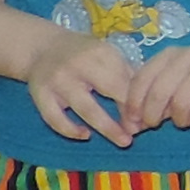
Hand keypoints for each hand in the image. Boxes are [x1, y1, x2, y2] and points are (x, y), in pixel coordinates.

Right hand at [21, 37, 142, 145]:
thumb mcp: (105, 55)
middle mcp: (77, 65)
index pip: (123, 80)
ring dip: (107, 128)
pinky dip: (70, 130)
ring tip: (123, 141)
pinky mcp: (39, 95)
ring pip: (85, 109)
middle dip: (126, 115)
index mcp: (98, 53)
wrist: (41, 48)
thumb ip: (126, 75)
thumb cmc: (82, 54)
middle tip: (140, 132)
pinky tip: (85, 135)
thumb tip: (149, 102)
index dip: (137, 102)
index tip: (148, 118)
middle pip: (108, 92)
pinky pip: (55, 119)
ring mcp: (57, 81)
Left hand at [126, 43, 189, 133]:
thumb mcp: (177, 89)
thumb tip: (130, 127)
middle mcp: (188, 56)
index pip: (141, 80)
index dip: (133, 105)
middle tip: (157, 126)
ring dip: (181, 119)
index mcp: (169, 55)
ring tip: (187, 122)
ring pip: (183, 101)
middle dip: (153, 115)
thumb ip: (154, 104)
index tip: (134, 124)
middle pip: (159, 92)